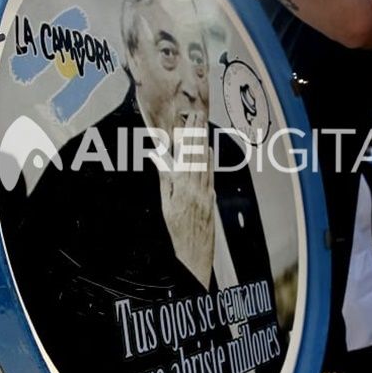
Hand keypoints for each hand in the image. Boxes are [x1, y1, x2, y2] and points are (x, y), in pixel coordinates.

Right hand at [158, 123, 216, 284]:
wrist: (194, 258)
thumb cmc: (176, 235)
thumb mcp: (166, 206)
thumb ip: (165, 179)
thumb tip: (159, 158)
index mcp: (184, 187)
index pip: (186, 154)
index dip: (188, 135)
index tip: (188, 118)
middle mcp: (199, 188)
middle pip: (198, 154)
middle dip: (198, 133)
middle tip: (198, 114)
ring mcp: (207, 194)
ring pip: (206, 162)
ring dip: (204, 142)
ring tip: (203, 125)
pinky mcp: (211, 201)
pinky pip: (211, 175)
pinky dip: (209, 161)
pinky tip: (209, 151)